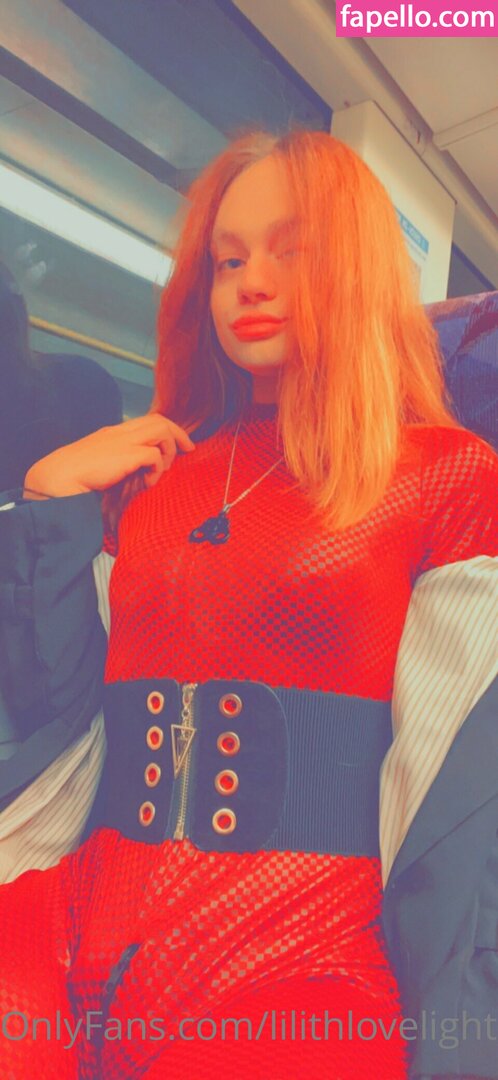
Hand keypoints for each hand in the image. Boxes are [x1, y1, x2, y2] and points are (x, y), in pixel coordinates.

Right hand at [24, 413, 195, 497]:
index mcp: (113, 433)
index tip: (178, 445)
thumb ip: (116, 464)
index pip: (147, 421)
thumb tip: (133, 476)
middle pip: (159, 420)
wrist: (57, 478)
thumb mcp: (99, 465)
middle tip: (188, 449)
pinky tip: (148, 483)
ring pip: (161, 430)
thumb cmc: (73, 477)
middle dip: (179, 434)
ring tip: (163, 470)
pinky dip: (157, 470)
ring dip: (169, 450)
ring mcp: (123, 441)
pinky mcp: (126, 455)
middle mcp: (119, 432)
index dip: (167, 430)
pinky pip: (154, 456)